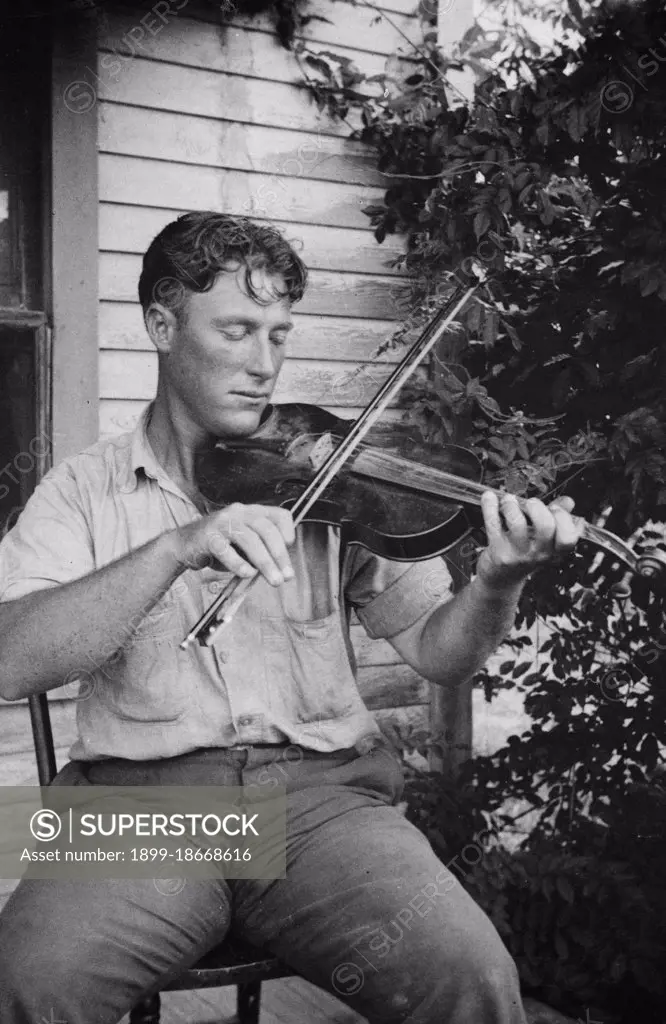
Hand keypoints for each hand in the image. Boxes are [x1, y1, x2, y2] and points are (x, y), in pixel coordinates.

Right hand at [174, 502, 295, 585]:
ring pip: (250, 540)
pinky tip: (247, 574)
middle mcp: (238, 512)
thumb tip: (282, 570)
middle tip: (286, 576)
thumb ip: (262, 552)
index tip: (290, 549)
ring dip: (265, 562)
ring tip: (274, 580)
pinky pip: (226, 551)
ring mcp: (222, 523)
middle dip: (279, 555)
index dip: (288, 531)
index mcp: (251, 512)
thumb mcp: (244, 546)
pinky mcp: (208, 536)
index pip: (278, 515)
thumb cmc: (220, 546)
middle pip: (266, 530)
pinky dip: (239, 564)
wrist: (184, 545)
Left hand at [475, 492, 583, 590]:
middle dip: (538, 508)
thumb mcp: (544, 540)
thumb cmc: (525, 553)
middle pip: (545, 527)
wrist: (502, 579)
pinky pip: (493, 525)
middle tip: (531, 503)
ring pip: (518, 524)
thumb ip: (557, 519)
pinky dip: (489, 507)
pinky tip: (489, 497)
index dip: (563, 518)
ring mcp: (518, 555)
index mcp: (555, 551)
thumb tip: (569, 501)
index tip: (554, 508)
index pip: (568, 538)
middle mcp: (539, 554)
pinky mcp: (498, 552)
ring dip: (512, 506)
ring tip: (509, 500)